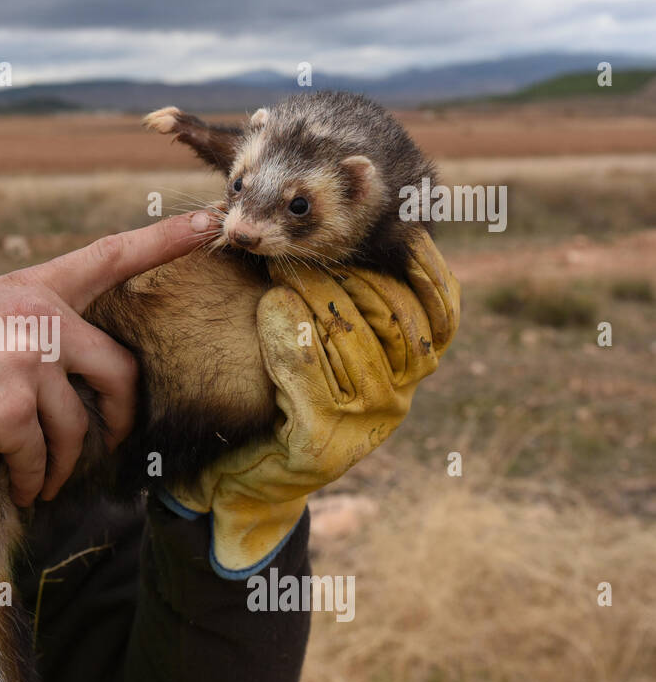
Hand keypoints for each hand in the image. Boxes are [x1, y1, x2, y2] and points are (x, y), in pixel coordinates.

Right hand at [0, 212, 215, 506]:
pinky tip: (18, 487)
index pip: (105, 257)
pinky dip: (34, 481)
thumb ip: (19, 333)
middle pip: (116, 369)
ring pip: (77, 426)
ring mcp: (25, 358)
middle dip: (119, 416)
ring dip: (61, 464)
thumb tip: (61, 375)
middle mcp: (32, 314)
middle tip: (110, 443)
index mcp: (23, 288)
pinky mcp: (12, 408)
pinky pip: (44, 458)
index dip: (162, 241)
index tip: (210, 223)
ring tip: (38, 480)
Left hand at [168, 230, 460, 575]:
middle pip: (390, 312)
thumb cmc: (281, 388)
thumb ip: (348, 292)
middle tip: (304, 242)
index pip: (441, 308)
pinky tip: (269, 307)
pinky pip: (308, 371)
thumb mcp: (323, 336)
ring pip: (350, 336)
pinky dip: (288, 333)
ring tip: (279, 267)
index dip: (424, 264)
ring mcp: (366, 422)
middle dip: (349, 269)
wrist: (240, 471)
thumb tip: (358, 210)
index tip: (398, 223)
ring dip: (313, 292)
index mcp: (410, 367)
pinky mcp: (324, 443)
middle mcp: (399, 394)